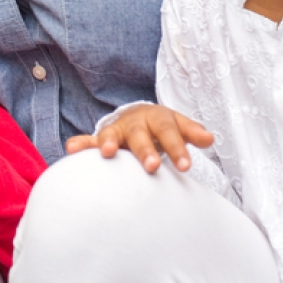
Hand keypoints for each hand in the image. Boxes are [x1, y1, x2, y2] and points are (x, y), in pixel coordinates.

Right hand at [64, 104, 212, 172]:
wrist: (140, 116)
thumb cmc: (162, 127)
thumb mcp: (178, 126)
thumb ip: (192, 132)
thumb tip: (210, 138)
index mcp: (157, 118)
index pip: (168, 131)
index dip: (177, 148)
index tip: (186, 166)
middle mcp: (135, 123)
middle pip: (140, 135)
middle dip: (145, 151)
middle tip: (153, 167)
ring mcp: (117, 131)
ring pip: (112, 135)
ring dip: (109, 143)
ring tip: (108, 153)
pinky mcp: (101, 140)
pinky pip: (89, 141)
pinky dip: (81, 145)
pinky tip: (72, 149)